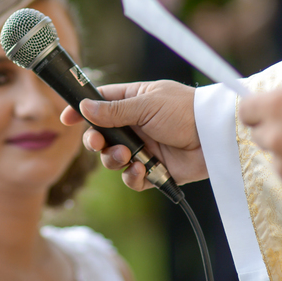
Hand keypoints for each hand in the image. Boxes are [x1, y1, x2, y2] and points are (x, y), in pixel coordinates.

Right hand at [58, 80, 206, 190]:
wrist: (214, 137)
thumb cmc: (184, 110)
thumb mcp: (146, 104)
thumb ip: (114, 110)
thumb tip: (84, 107)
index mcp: (133, 102)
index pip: (100, 104)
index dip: (82, 111)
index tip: (67, 118)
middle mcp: (136, 126)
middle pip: (102, 136)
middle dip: (95, 141)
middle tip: (97, 143)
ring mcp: (144, 148)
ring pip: (113, 159)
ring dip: (114, 159)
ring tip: (127, 156)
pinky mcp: (154, 170)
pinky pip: (132, 179)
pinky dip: (133, 177)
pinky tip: (142, 169)